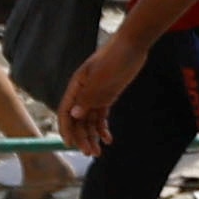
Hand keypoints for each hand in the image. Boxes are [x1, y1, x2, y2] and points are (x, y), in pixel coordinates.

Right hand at [59, 33, 143, 152]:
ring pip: (89, 120)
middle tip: (91, 153)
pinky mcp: (107, 96)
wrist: (133, 45)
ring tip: (98, 152)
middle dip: (82, 137)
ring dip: (91, 136)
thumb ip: (89, 96)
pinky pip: (101, 116)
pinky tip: (108, 139)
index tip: (70, 145)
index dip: (66, 129)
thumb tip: (74, 114)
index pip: (65, 112)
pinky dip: (103, 128)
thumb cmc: (115, 58)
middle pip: (77, 119)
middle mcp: (83, 92)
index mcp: (77, 86)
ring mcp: (95, 95)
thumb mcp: (101, 78)